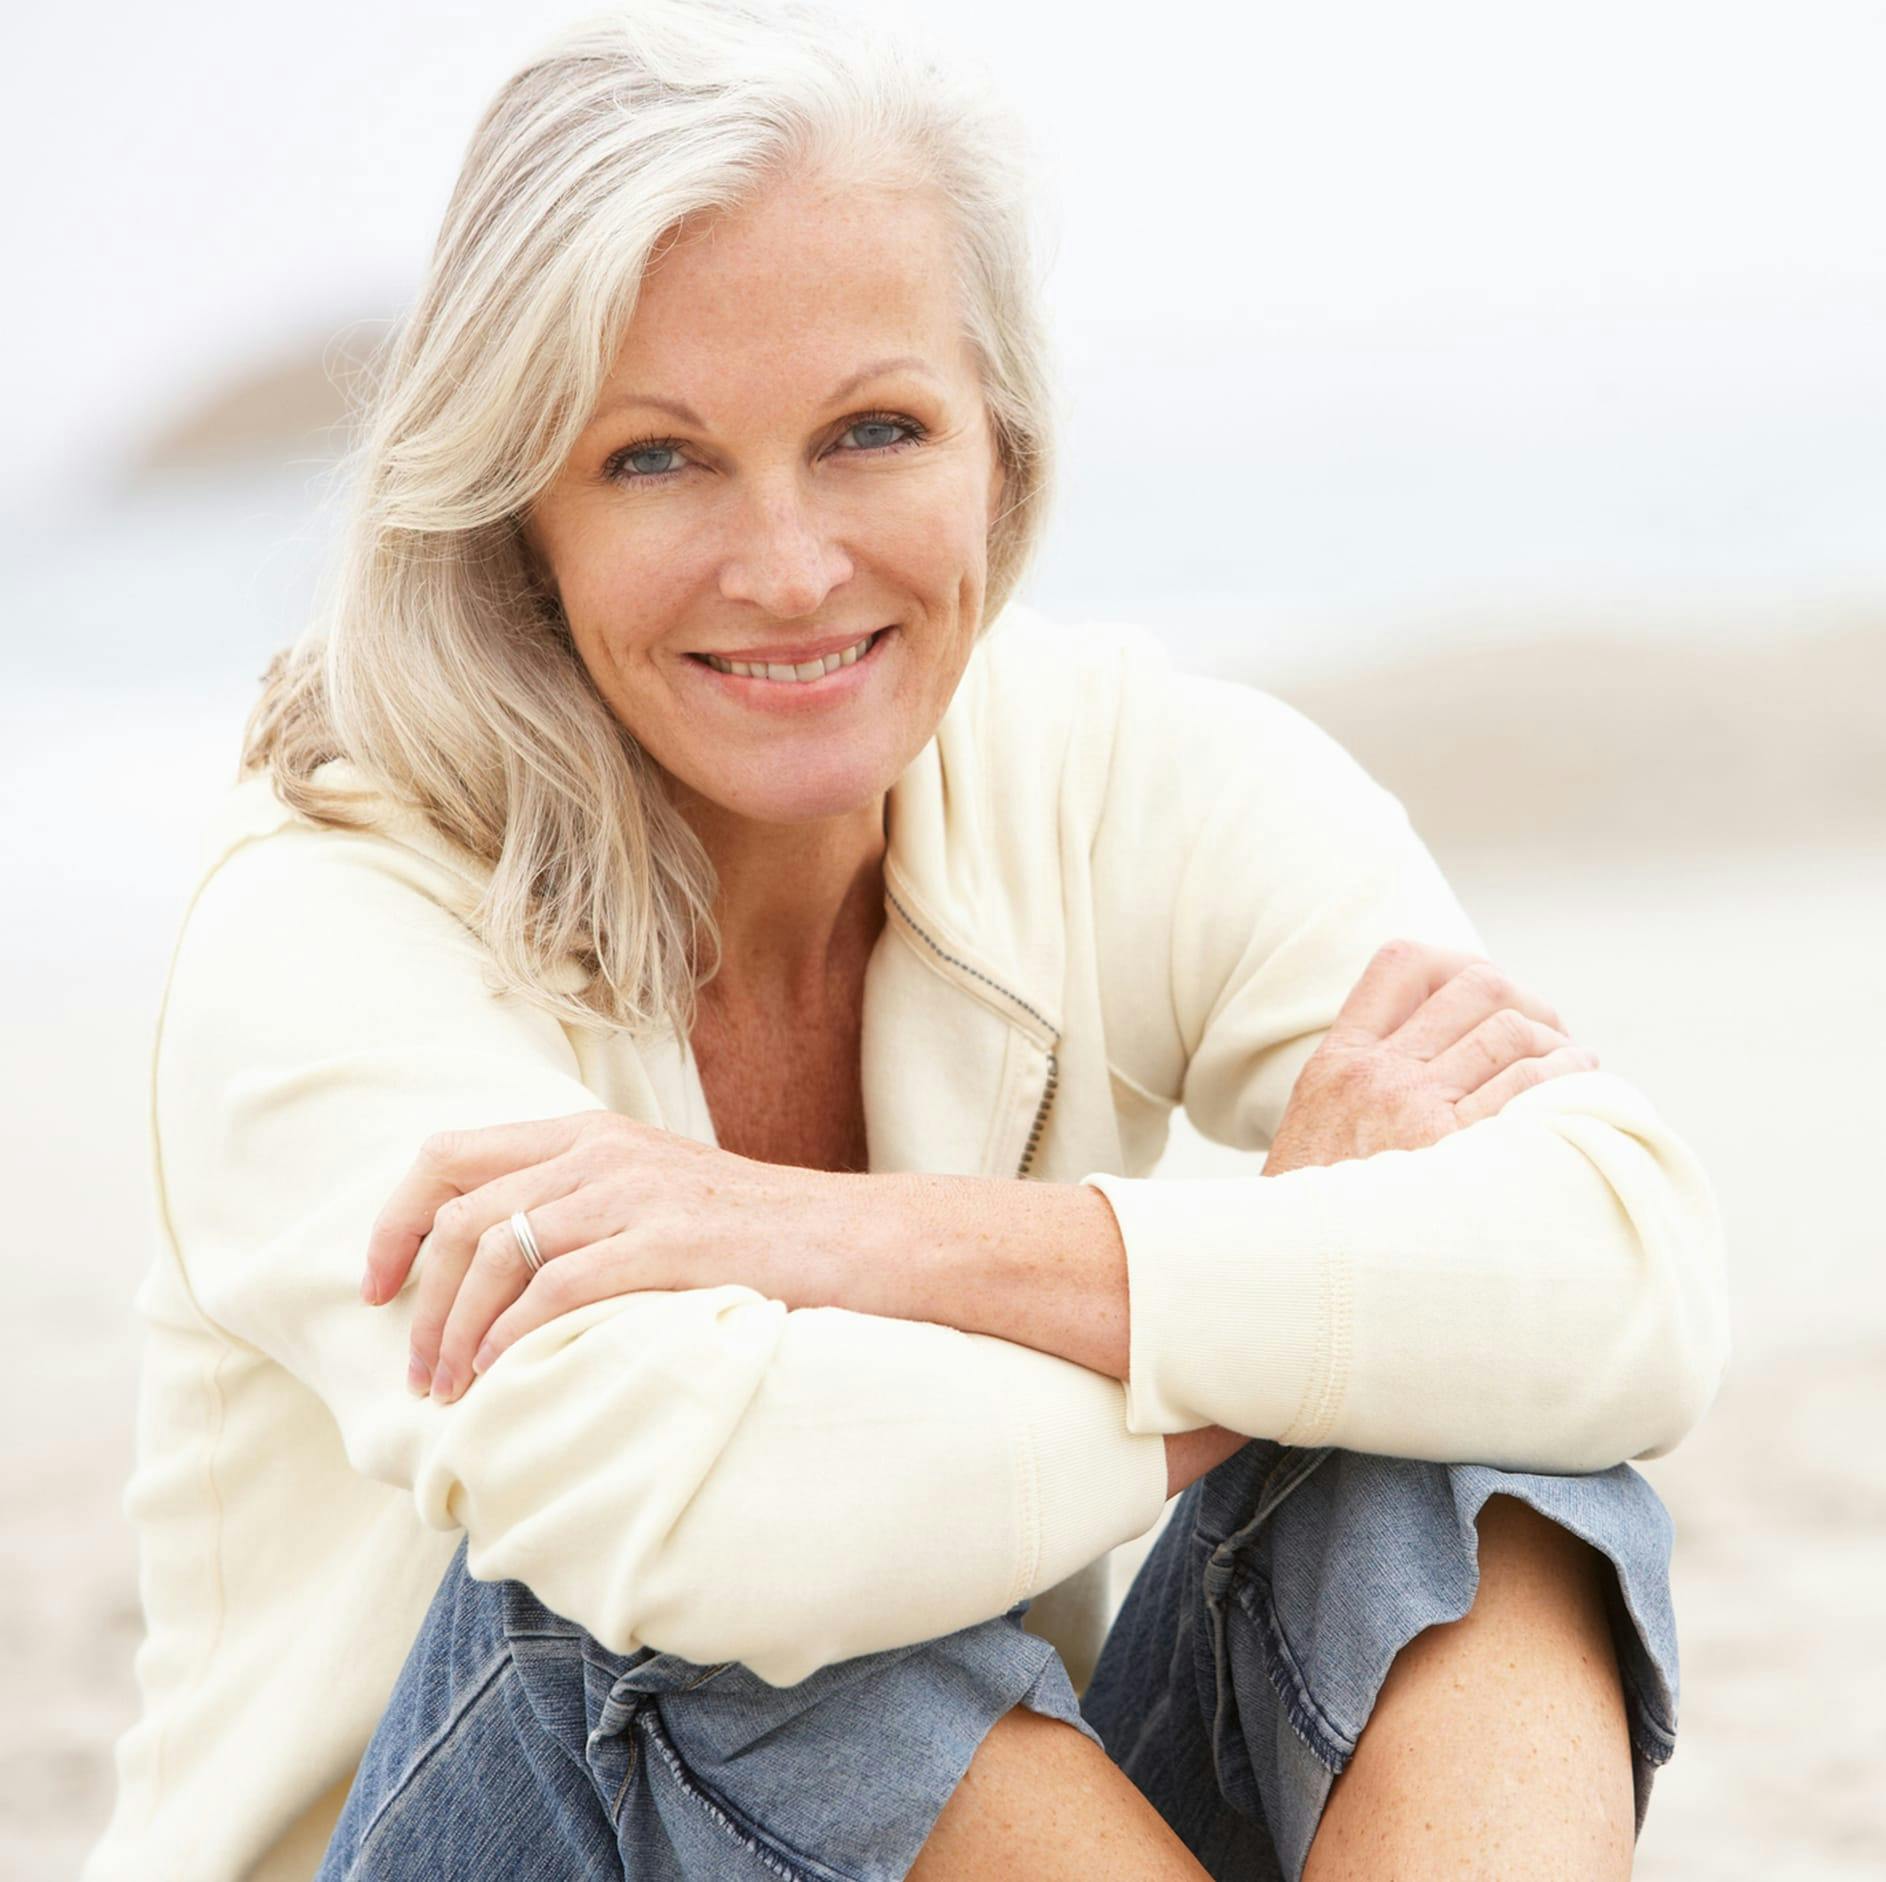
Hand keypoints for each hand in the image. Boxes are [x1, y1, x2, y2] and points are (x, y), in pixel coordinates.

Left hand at [358, 1111, 839, 1402]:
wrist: (855, 1241)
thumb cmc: (754, 1237)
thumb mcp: (654, 1198)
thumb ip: (580, 1210)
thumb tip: (491, 1273)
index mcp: (588, 1135)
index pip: (448, 1156)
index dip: (395, 1222)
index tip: (375, 1286)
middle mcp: (601, 1151)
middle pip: (461, 1213)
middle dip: (421, 1301)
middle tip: (417, 1370)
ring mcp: (635, 1191)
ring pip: (497, 1250)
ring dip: (457, 1331)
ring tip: (452, 1390)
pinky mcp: (667, 1241)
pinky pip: (555, 1287)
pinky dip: (512, 1338)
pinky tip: (504, 1377)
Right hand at [1168, 939, 1598, 1495]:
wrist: (1290, 1298)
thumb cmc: (1315, 1240)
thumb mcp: (1314, 1147)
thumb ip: (1362, 1104)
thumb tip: (1436, 1082)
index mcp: (1335, 1064)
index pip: (1403, 965)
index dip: (1462, 967)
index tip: (1494, 1001)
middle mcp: (1373, 1075)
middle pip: (1477, 985)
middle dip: (1529, 1005)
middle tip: (1551, 1044)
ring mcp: (1410, 1107)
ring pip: (1513, 1028)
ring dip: (1560, 1048)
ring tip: (1575, 1078)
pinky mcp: (1451, 1148)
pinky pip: (1533, 1083)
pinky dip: (1571, 1084)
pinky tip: (1580, 1110)